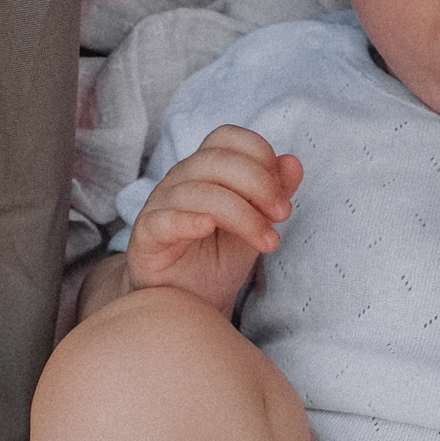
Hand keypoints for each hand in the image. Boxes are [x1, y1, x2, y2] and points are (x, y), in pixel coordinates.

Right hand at [125, 126, 305, 315]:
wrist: (188, 303)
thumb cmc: (216, 260)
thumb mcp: (256, 226)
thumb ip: (274, 194)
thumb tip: (293, 163)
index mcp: (206, 169)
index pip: (227, 138)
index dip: (260, 154)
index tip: (282, 192)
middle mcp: (180, 179)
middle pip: (216, 160)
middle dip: (259, 184)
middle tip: (282, 215)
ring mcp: (160, 205)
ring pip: (198, 192)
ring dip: (242, 214)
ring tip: (267, 242)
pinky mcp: (146, 236)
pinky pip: (164, 220)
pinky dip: (187, 220)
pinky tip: (208, 228)